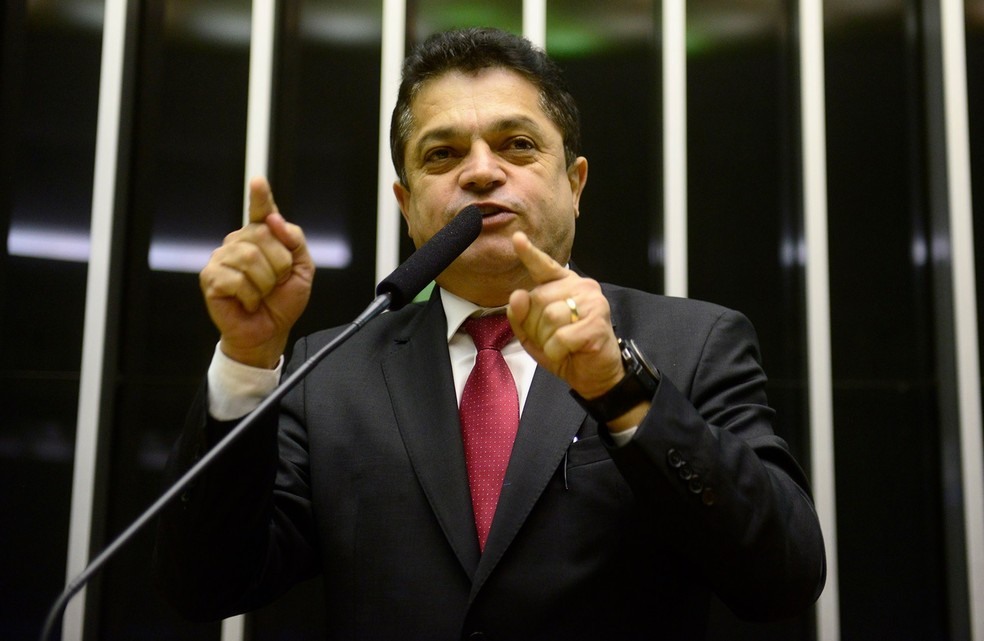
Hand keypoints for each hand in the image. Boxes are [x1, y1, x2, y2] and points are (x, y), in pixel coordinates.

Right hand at [199, 176, 313, 367]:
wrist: (269, 332)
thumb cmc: (282, 301)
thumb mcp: (302, 269)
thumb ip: (295, 241)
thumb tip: (275, 220)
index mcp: (261, 237)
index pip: (261, 211)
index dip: (260, 197)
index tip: (258, 181)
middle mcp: (238, 242)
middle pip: (264, 236)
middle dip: (280, 265)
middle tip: (274, 284)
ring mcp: (222, 258)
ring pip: (251, 258)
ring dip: (265, 283)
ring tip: (260, 294)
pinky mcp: (211, 277)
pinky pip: (237, 279)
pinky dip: (250, 296)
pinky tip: (246, 302)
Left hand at [506, 232, 625, 396]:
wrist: (596, 376)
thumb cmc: (566, 350)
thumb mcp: (534, 335)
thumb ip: (521, 315)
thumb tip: (516, 295)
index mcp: (564, 285)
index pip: (544, 266)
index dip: (529, 253)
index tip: (516, 238)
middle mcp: (580, 286)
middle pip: (537, 299)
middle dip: (535, 326)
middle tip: (552, 339)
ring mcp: (592, 302)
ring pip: (549, 317)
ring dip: (547, 340)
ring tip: (562, 346)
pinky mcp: (597, 322)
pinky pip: (560, 336)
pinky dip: (557, 350)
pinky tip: (570, 351)